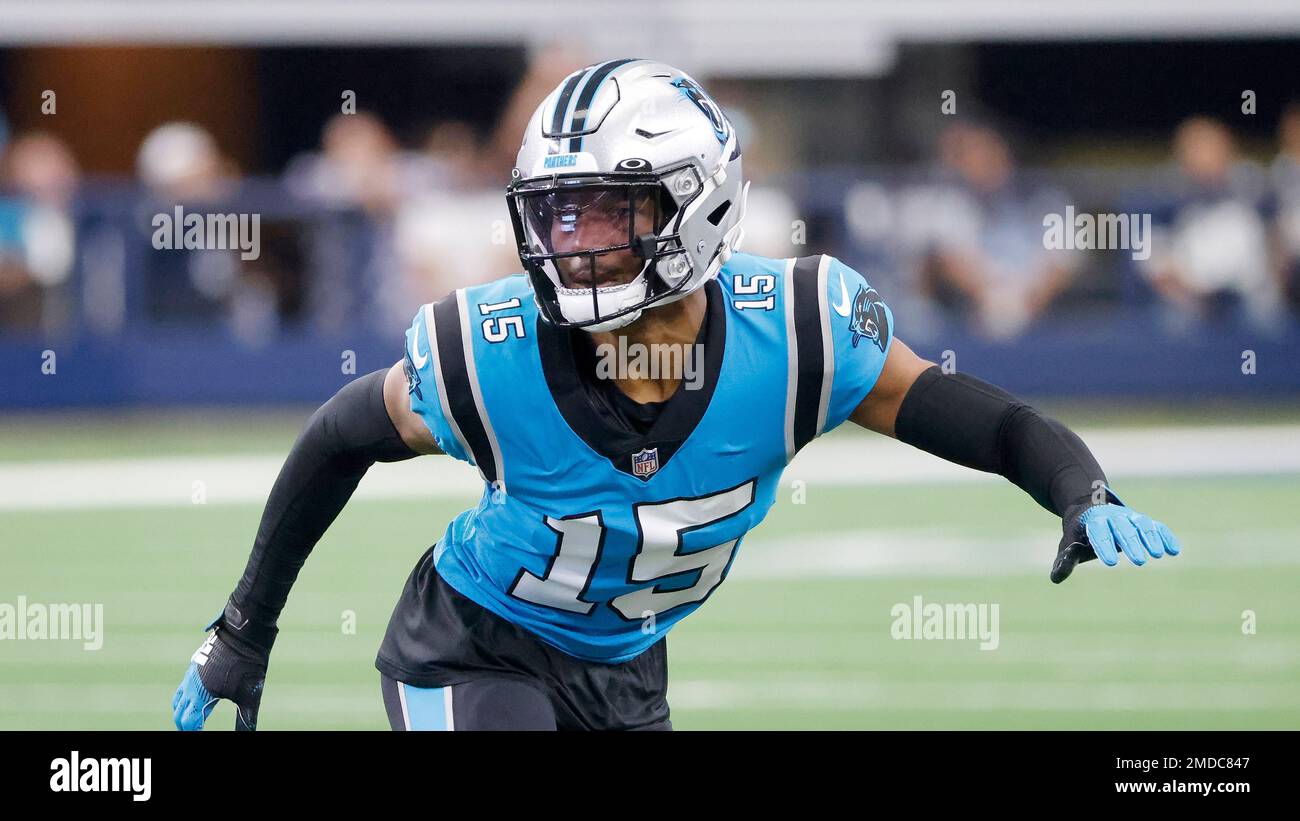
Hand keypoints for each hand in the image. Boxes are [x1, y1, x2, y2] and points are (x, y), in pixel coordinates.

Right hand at [172, 613, 270, 730]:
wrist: (244, 633)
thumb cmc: (248, 665)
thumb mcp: (250, 696)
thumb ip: (246, 720)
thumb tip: (250, 733)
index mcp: (200, 695)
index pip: (187, 722)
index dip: (192, 731)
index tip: (200, 733)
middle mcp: (190, 685)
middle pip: (179, 713)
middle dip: (185, 724)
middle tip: (195, 730)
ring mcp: (191, 673)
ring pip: (179, 698)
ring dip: (183, 711)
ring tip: (194, 719)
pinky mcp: (196, 664)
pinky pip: (184, 685)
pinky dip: (187, 697)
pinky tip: (200, 697)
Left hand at [1051, 500, 1180, 583]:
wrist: (1088, 507)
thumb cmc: (1078, 532)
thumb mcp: (1067, 543)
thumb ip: (1064, 560)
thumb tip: (1055, 578)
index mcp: (1092, 520)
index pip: (1098, 532)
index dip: (1103, 545)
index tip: (1109, 562)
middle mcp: (1113, 516)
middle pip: (1122, 528)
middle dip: (1130, 544)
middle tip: (1138, 561)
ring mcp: (1129, 516)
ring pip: (1141, 525)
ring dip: (1150, 538)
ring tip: (1157, 555)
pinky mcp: (1142, 521)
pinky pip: (1156, 526)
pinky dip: (1165, 536)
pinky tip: (1174, 550)